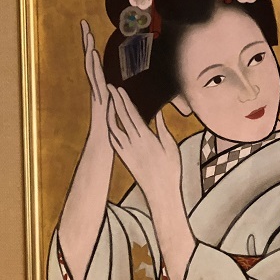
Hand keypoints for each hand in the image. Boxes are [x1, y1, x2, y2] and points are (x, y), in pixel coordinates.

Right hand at [80, 20, 108, 138]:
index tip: (91, 32)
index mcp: (102, 88)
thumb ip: (119, 100)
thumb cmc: (111, 130)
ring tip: (87, 32)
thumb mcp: (118, 110)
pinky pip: (95, 78)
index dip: (94, 48)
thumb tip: (123, 94)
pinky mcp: (97, 97)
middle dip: (87, 42)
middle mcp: (96, 87)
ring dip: (89, 49)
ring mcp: (96, 92)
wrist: (105, 145)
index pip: (97, 64)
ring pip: (91, 67)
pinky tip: (93, 53)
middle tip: (83, 23)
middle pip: (90, 60)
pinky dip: (93, 65)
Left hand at [106, 85, 180, 205]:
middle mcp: (133, 143)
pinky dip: (111, 129)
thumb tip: (158, 113)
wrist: (160, 192)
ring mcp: (126, 150)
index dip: (124, 100)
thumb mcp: (170, 146)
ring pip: (114, 128)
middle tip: (109, 87)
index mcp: (146, 138)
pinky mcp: (124, 158)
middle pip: (121, 117)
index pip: (132, 114)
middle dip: (115, 101)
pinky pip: (114, 140)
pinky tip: (110, 123)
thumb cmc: (170, 169)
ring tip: (108, 102)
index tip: (119, 88)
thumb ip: (162, 129)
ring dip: (110, 114)